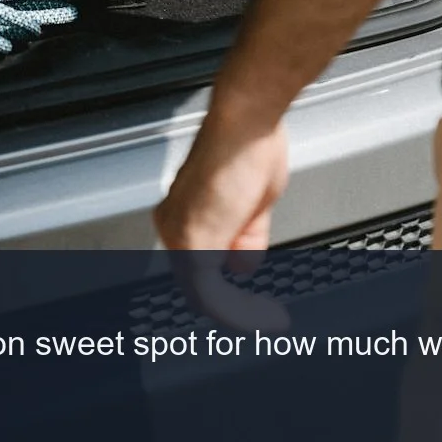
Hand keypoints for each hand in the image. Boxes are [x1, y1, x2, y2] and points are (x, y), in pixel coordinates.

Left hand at [153, 115, 291, 330]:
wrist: (246, 123)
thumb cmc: (251, 146)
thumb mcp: (254, 204)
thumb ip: (245, 238)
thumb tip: (243, 267)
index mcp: (183, 213)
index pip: (196, 266)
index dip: (224, 292)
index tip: (251, 307)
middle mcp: (173, 225)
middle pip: (199, 282)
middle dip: (235, 303)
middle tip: (265, 317)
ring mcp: (180, 235)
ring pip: (204, 294)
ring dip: (241, 313)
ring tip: (268, 318)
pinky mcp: (195, 243)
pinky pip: (213, 295)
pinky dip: (239, 312)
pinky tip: (261, 315)